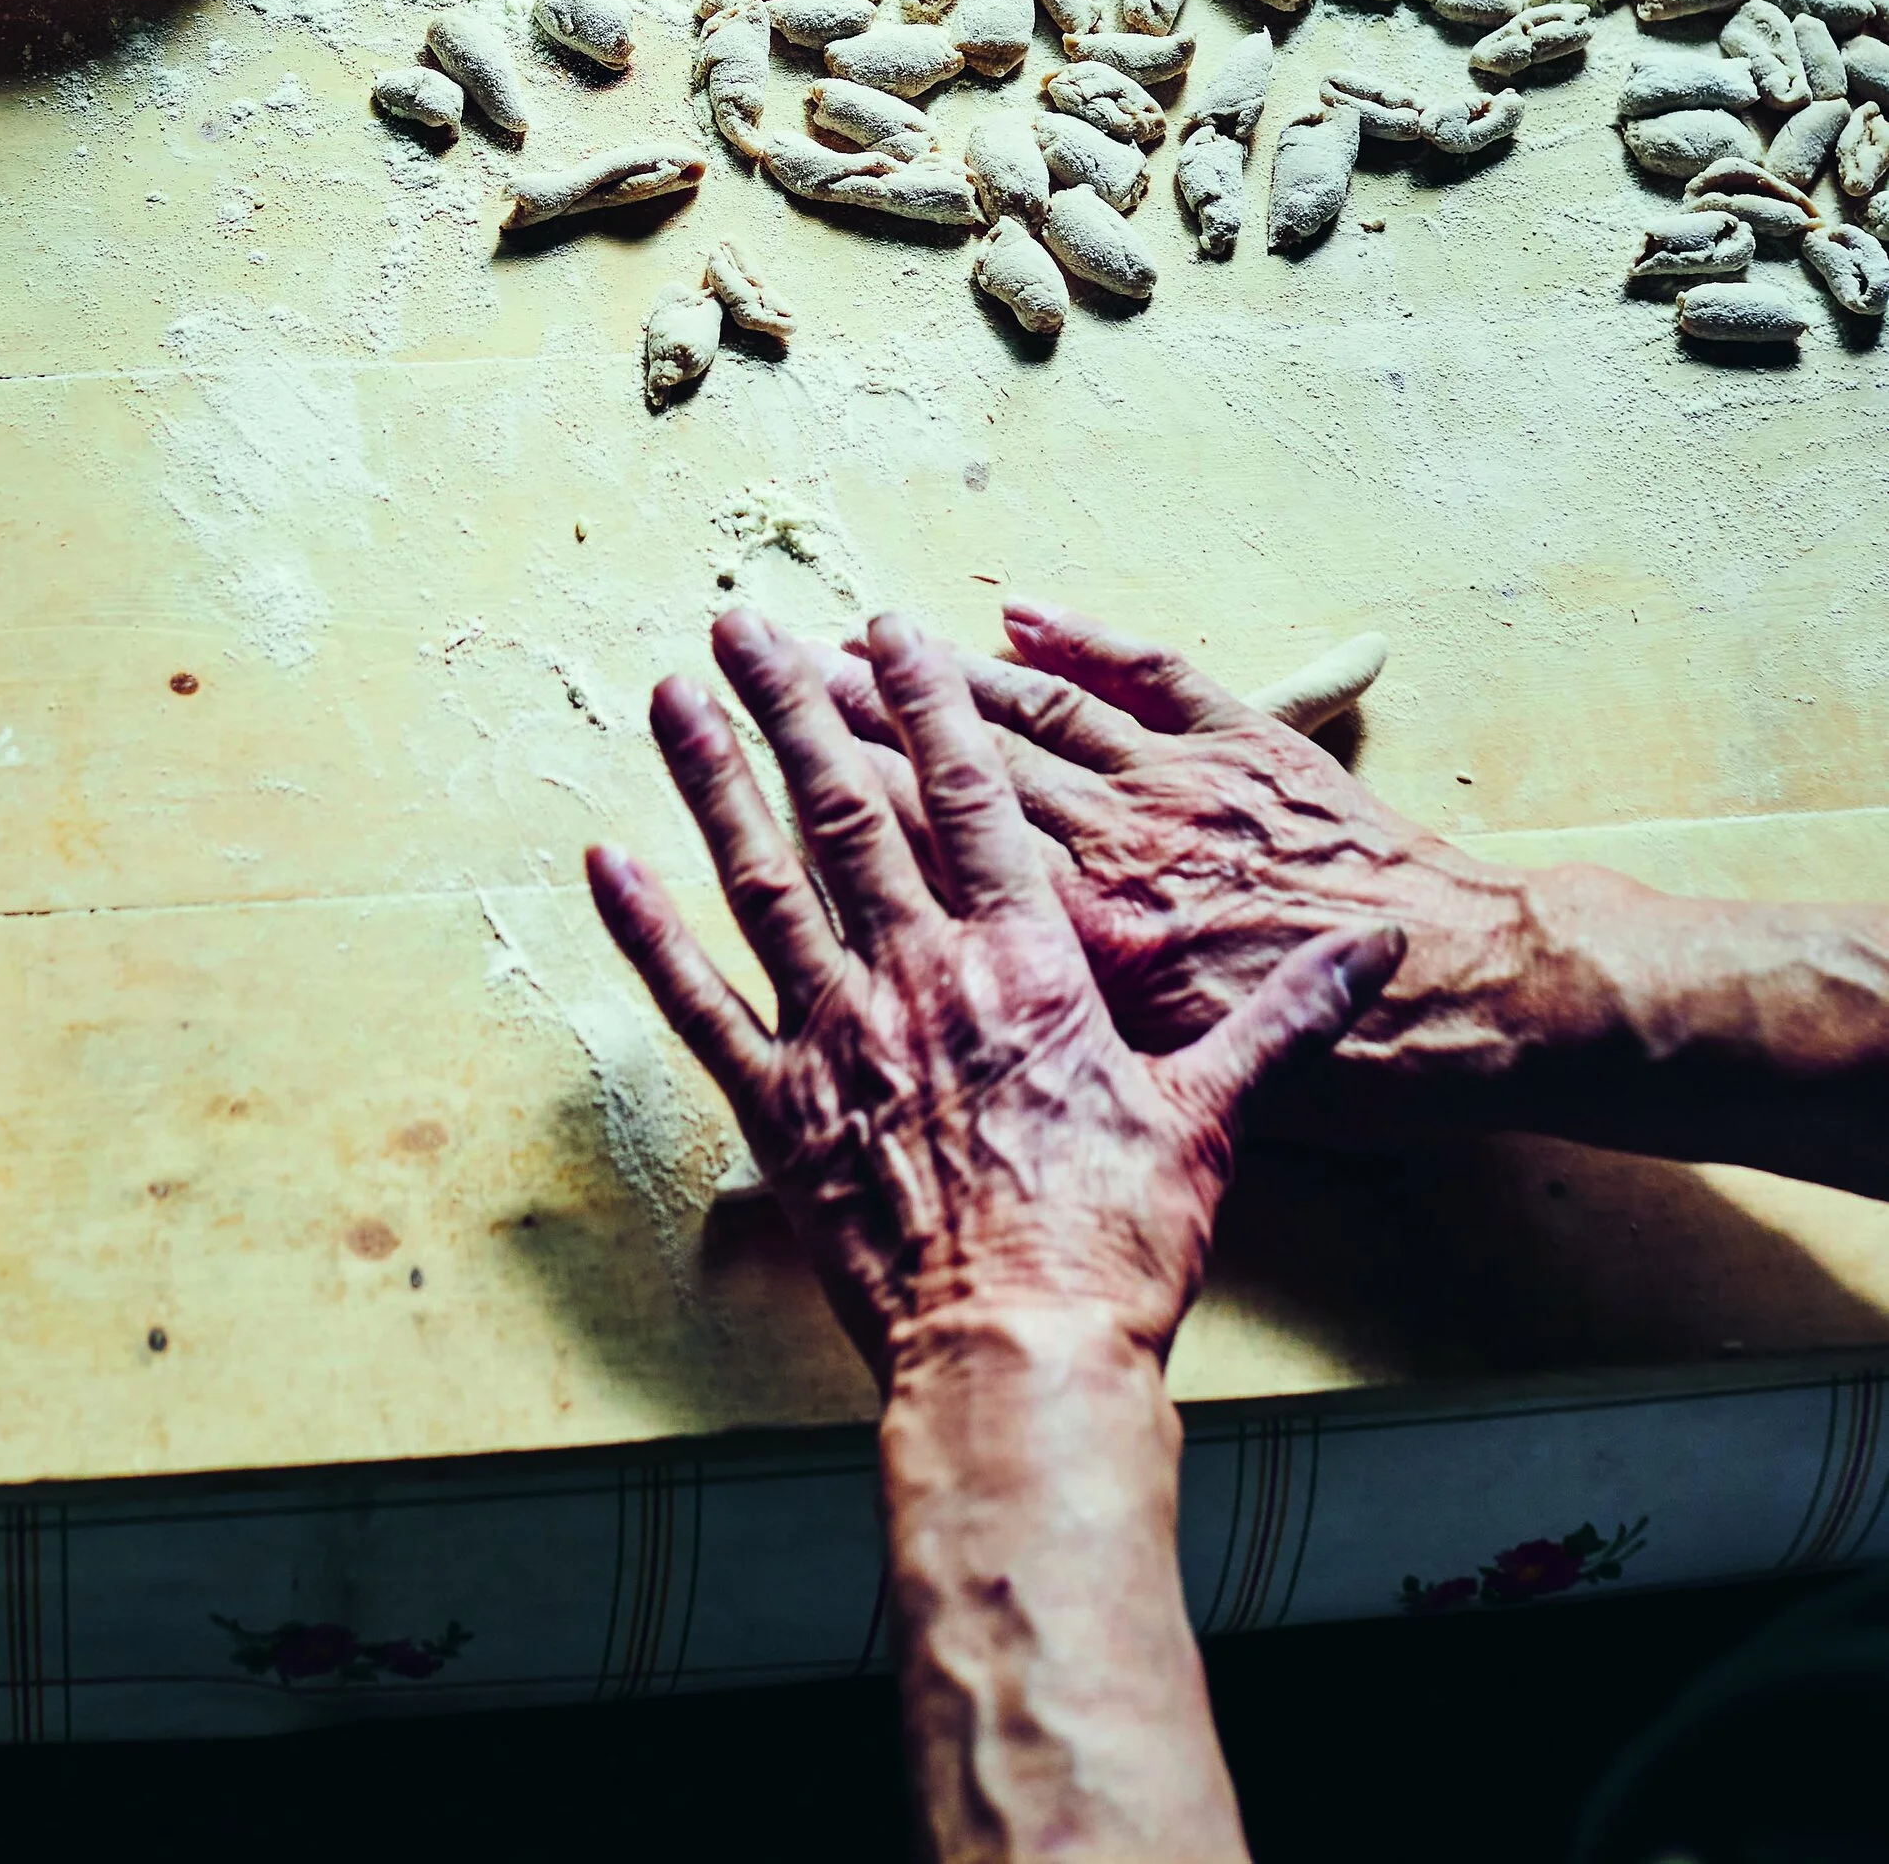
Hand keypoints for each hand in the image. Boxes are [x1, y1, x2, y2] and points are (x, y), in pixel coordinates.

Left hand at [587, 607, 1397, 1376]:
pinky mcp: (778, 1111)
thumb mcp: (1216, 1116)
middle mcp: (921, 975)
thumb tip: (1375, 951)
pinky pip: (697, 1004)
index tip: (889, 626)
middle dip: (798, 706)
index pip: (971, 798)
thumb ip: (1284, 1015)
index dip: (930, 703)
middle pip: (848, 809)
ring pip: (764, 878)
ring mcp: (839, 1037)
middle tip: (745, 623)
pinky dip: (647, 932)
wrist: (1020, 1360)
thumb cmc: (1118, 1244)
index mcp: (1027, 962)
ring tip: (669, 695)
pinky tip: (608, 864)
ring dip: (713, 778)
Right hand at [820, 599, 1545, 1101]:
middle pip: (955, 764)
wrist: (1483, 1003)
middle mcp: (1116, 848)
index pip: (941, 845)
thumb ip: (1088, 1049)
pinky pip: (1150, 674)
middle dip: (852, 710)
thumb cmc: (1348, 1083)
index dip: (851, 792)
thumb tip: (993, 1040)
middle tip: (767, 653)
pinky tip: (1021, 604)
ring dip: (940, 667)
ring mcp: (1180, 784)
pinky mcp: (1249, 747)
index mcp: (1089, 941)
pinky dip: (1087, 636)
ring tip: (865, 627)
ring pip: (1034, 707)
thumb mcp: (1196, 1103)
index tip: (775, 751)